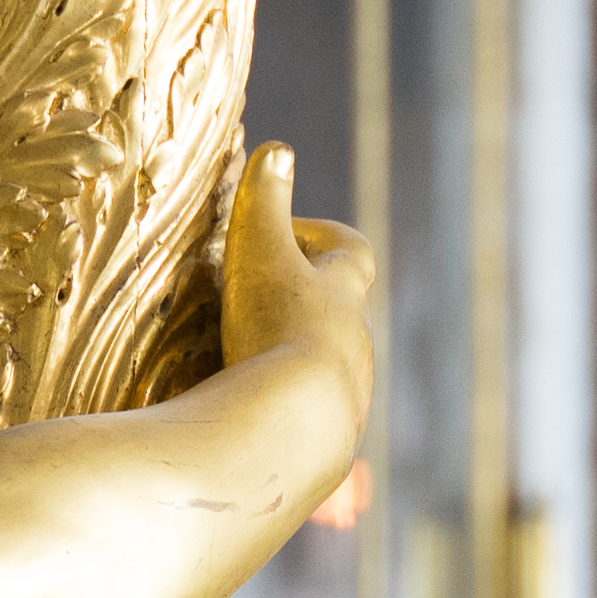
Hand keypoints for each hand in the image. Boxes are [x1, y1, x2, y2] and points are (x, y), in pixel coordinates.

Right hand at [221, 146, 375, 429]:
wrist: (295, 432)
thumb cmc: (276, 329)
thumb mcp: (261, 252)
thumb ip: (265, 202)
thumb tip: (277, 150)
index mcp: (342, 295)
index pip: (350, 251)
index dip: (320, 236)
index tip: (281, 234)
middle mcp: (354, 346)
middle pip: (341, 313)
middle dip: (303, 302)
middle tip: (252, 301)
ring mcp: (345, 399)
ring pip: (327, 369)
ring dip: (292, 361)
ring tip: (241, 365)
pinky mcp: (324, 447)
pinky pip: (306, 421)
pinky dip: (282, 413)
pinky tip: (246, 420)